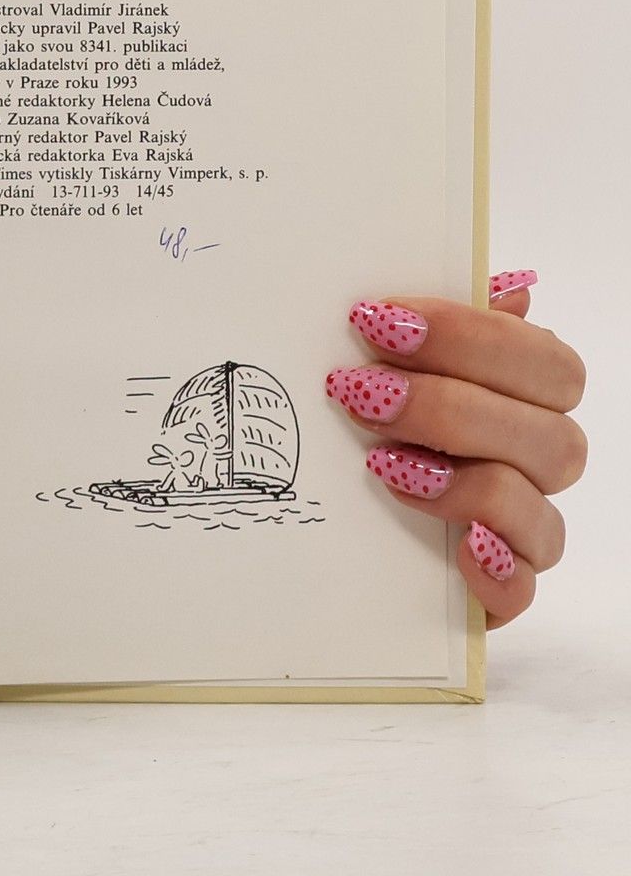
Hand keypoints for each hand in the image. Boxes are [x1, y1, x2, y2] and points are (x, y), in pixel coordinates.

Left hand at [331, 270, 584, 625]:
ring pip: (537, 509)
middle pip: (553, 437)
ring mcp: (519, 530)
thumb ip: (433, 324)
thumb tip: (504, 285)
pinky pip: (522, 590)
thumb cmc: (365, 418)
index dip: (470, 337)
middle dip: (452, 408)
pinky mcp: (494, 590)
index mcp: (524, 398)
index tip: (378, 320)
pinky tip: (457, 547)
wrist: (322, 522)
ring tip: (382, 465)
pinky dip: (494, 569)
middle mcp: (534, 462)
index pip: (545, 363)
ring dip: (463, 483)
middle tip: (362, 393)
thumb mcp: (382, 362)